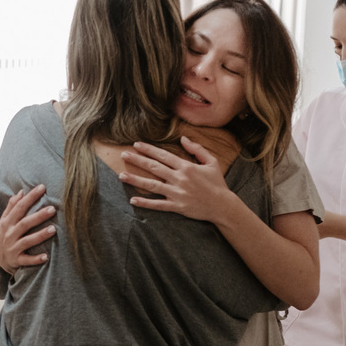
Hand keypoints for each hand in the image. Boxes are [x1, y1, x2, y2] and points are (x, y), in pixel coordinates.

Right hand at [0, 184, 55, 273]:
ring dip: (40, 235)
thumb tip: (21, 192)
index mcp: (7, 222)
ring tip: (53, 229)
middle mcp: (9, 234)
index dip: (30, 197)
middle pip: (24, 223)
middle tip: (52, 209)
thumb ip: (12, 207)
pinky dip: (35, 259)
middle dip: (38, 216)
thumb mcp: (4, 221)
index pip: (19, 207)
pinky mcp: (16, 260)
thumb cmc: (5, 236)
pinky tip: (46, 257)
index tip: (42, 188)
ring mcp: (12, 248)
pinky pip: (26, 260)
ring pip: (27, 241)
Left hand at [119, 136, 233, 221]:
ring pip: (152, 185)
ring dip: (136, 180)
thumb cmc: (217, 183)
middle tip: (123, 155)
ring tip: (121, 175)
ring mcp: (177, 193)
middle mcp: (179, 179)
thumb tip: (183, 138)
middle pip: (154, 168)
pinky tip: (133, 200)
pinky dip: (145, 203)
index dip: (149, 149)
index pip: (163, 156)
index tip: (136, 144)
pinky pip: (158, 204)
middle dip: (137, 160)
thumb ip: (197, 149)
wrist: (223, 206)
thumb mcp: (211, 162)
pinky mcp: (177, 207)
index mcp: (186, 167)